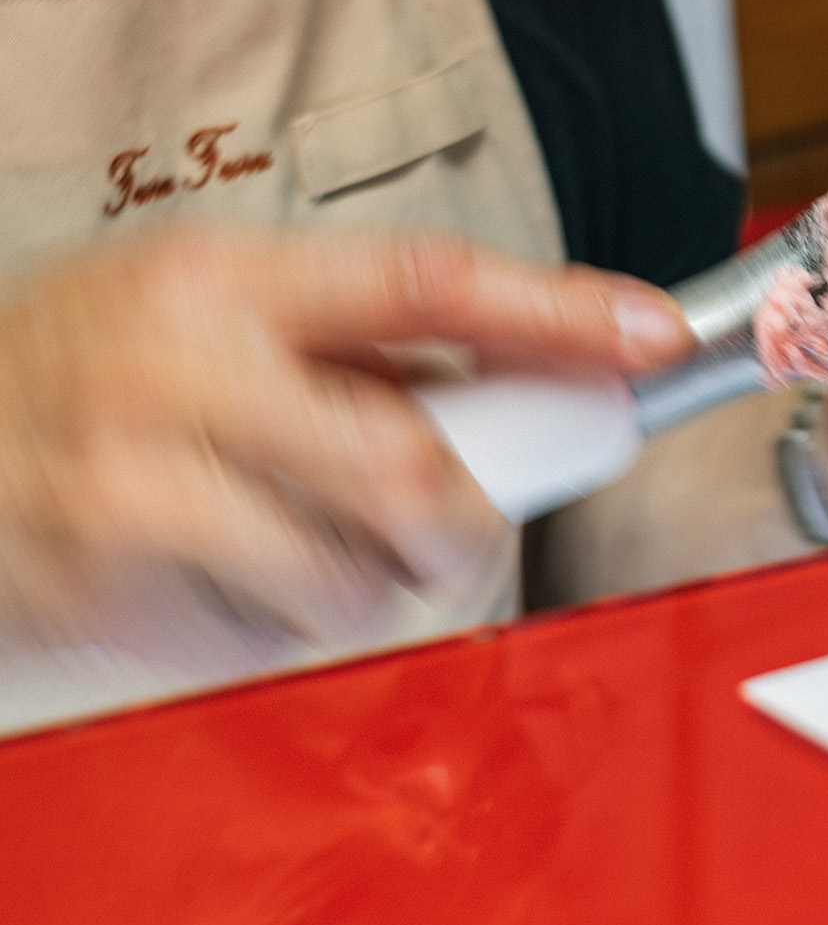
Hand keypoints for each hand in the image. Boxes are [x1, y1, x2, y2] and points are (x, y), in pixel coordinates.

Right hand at [0, 226, 692, 650]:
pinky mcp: (110, 595)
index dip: (559, 314)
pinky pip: (272, 641)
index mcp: (219, 283)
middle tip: (459, 518)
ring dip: (366, 578)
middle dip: (466, 515)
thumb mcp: (206, 301)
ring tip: (298, 532)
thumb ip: (353, 334)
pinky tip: (223, 570)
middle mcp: (179, 377)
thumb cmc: (76, 366)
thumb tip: (535, 368)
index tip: (653, 335)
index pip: (427, 285)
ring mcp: (136, 493)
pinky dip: (282, 622)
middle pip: (412, 471)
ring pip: (354, 579)